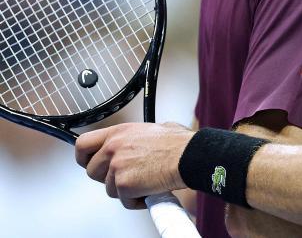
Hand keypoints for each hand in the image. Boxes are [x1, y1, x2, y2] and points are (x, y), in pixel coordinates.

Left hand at [75, 122, 194, 208]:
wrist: (190, 156)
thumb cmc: (180, 144)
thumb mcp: (156, 129)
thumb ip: (138, 137)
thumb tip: (140, 142)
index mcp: (119, 132)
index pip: (83, 144)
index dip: (84, 157)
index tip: (90, 163)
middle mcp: (113, 147)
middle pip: (92, 171)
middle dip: (108, 178)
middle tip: (127, 177)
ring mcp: (117, 166)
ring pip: (109, 189)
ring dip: (125, 190)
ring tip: (145, 183)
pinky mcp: (124, 184)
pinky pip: (124, 200)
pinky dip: (137, 200)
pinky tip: (151, 191)